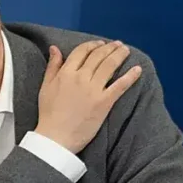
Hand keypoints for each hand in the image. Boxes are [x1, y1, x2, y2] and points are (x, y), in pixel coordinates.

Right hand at [33, 39, 141, 153]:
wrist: (56, 137)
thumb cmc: (48, 114)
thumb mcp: (45, 87)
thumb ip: (52, 67)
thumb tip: (55, 48)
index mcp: (66, 73)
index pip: (82, 51)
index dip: (93, 45)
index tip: (100, 44)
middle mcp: (81, 77)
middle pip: (98, 56)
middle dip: (109, 48)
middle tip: (117, 45)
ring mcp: (94, 90)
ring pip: (110, 66)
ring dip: (120, 55)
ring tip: (126, 50)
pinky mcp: (105, 102)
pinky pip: (120, 85)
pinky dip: (130, 76)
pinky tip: (138, 69)